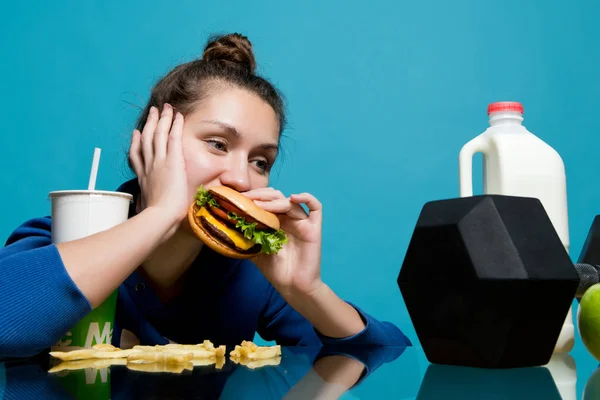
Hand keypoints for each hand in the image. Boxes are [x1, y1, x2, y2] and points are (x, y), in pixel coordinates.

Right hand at [128, 104, 187, 232]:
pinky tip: (178, 116)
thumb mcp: (144, 209)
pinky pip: (173, 138)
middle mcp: (149, 166)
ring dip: (162, 119)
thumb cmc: (154, 218)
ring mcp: (159, 162)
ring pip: (159, 134)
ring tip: (165, 108)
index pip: (137, 155)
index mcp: (143, 177)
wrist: (160, 217)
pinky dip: (175, 125)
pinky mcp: (172, 161)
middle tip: (153, 112)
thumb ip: (144, 205)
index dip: (136, 142)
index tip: (137, 133)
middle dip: (151, 124)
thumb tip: (142, 212)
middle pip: (147, 139)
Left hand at [243, 188, 323, 295]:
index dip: (253, 197)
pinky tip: (293, 197)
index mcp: (276, 221)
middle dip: (260, 195)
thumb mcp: (254, 252)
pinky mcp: (314, 228)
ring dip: (274, 200)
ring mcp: (302, 222)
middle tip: (246, 199)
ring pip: (290, 201)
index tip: (238, 199)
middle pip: (277, 197)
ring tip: (259, 205)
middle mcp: (289, 219)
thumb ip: (245, 239)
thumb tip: (226, 228)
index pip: (265, 201)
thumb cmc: (276, 270)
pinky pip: (316, 207)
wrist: (292, 286)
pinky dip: (306, 198)